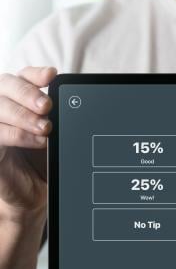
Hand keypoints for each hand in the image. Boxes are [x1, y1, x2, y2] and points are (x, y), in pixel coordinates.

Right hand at [0, 66, 56, 218]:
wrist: (35, 194)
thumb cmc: (44, 161)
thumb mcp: (55, 137)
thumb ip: (58, 119)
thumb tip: (75, 102)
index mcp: (19, 100)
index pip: (22, 77)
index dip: (35, 74)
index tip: (52, 76)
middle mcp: (3, 109)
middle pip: (5, 85)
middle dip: (27, 93)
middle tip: (47, 107)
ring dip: (22, 115)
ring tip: (46, 128)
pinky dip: (17, 135)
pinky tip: (37, 141)